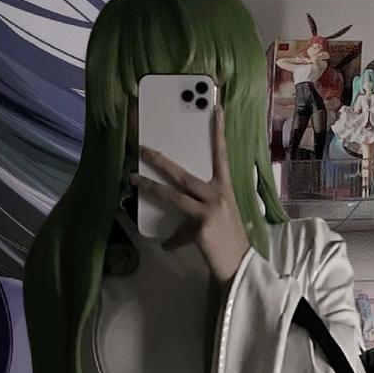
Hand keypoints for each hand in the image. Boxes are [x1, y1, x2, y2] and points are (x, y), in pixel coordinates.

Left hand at [131, 106, 251, 284]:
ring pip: (173, 195)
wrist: (240, 264)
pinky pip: (177, 233)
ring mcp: (209, 210)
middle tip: (143, 148)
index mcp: (224, 188)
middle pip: (183, 174)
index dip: (218, 131)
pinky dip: (171, 242)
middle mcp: (217, 194)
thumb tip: (180, 202)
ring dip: (150, 187)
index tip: (216, 108)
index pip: (221, 155)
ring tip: (133, 179)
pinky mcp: (201, 227)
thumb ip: (201, 204)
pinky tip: (166, 247)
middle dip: (160, 160)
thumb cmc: (230, 237)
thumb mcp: (220, 215)